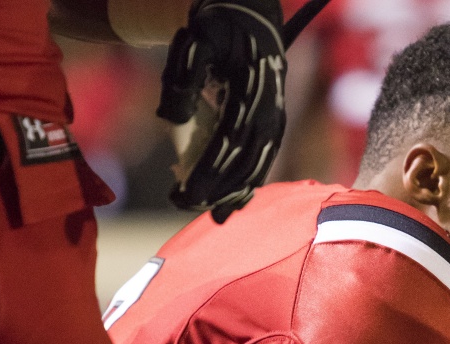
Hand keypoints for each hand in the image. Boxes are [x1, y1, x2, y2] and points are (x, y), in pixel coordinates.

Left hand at [157, 0, 285, 222]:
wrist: (253, 18)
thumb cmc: (219, 29)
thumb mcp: (197, 41)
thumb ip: (185, 77)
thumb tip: (174, 120)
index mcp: (250, 96)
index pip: (226, 145)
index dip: (207, 174)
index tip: (185, 194)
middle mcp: (269, 114)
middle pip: (242, 164)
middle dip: (216, 191)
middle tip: (187, 207)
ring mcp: (275, 123)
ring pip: (256, 169)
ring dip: (235, 195)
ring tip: (216, 217)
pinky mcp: (275, 127)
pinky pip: (263, 163)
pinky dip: (250, 185)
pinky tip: (236, 203)